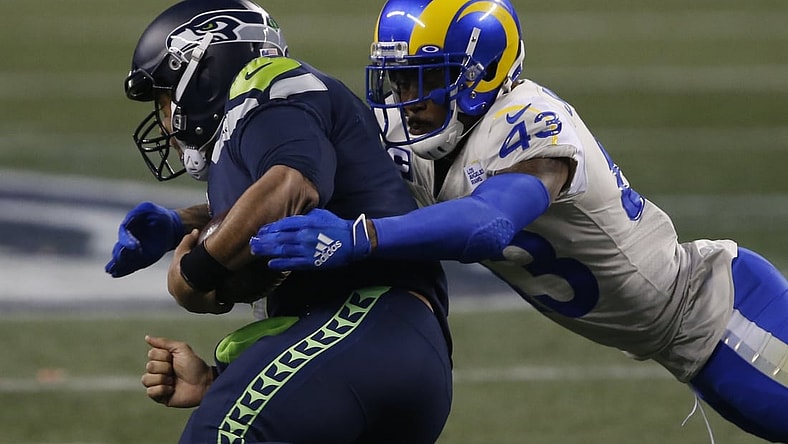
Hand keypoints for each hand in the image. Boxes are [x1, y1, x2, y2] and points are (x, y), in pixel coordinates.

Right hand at [105, 201, 182, 276]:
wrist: (170, 227)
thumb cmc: (158, 215)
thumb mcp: (149, 209)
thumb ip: (139, 212)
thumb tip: (128, 221)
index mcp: (128, 227)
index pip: (125, 234)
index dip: (128, 241)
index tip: (135, 247)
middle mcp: (127, 240)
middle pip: (119, 249)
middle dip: (119, 256)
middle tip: (120, 259)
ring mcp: (133, 252)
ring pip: (123, 259)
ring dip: (118, 265)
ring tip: (112, 270)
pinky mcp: (140, 259)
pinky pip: (130, 266)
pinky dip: (123, 270)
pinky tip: (115, 274)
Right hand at [141, 335, 212, 407]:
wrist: (203, 383)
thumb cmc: (195, 366)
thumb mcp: (181, 348)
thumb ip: (163, 342)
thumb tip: (147, 337)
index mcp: (162, 359)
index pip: (152, 354)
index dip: (164, 356)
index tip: (175, 359)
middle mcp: (159, 371)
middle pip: (149, 366)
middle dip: (165, 368)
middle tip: (175, 371)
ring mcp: (158, 384)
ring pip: (146, 379)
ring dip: (163, 379)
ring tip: (173, 381)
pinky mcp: (159, 397)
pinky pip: (150, 392)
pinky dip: (162, 390)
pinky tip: (171, 389)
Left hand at [167, 230, 233, 313]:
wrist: (188, 282)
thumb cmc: (183, 267)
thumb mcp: (182, 250)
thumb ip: (187, 240)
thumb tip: (195, 231)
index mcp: (175, 286)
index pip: (182, 282)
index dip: (190, 278)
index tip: (198, 273)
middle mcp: (184, 299)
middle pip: (195, 295)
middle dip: (202, 290)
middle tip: (212, 282)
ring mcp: (196, 306)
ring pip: (207, 302)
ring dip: (213, 297)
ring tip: (222, 291)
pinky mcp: (208, 308)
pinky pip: (219, 308)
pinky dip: (225, 306)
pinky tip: (230, 302)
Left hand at [249, 208, 370, 269]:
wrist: (352, 242)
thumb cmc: (335, 226)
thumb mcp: (319, 214)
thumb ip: (303, 216)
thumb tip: (289, 218)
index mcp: (306, 222)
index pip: (282, 225)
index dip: (268, 228)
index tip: (259, 231)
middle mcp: (304, 236)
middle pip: (278, 238)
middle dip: (263, 240)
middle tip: (252, 242)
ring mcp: (306, 250)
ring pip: (282, 250)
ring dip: (267, 251)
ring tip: (256, 251)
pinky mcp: (311, 261)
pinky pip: (291, 263)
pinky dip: (279, 263)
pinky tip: (270, 263)